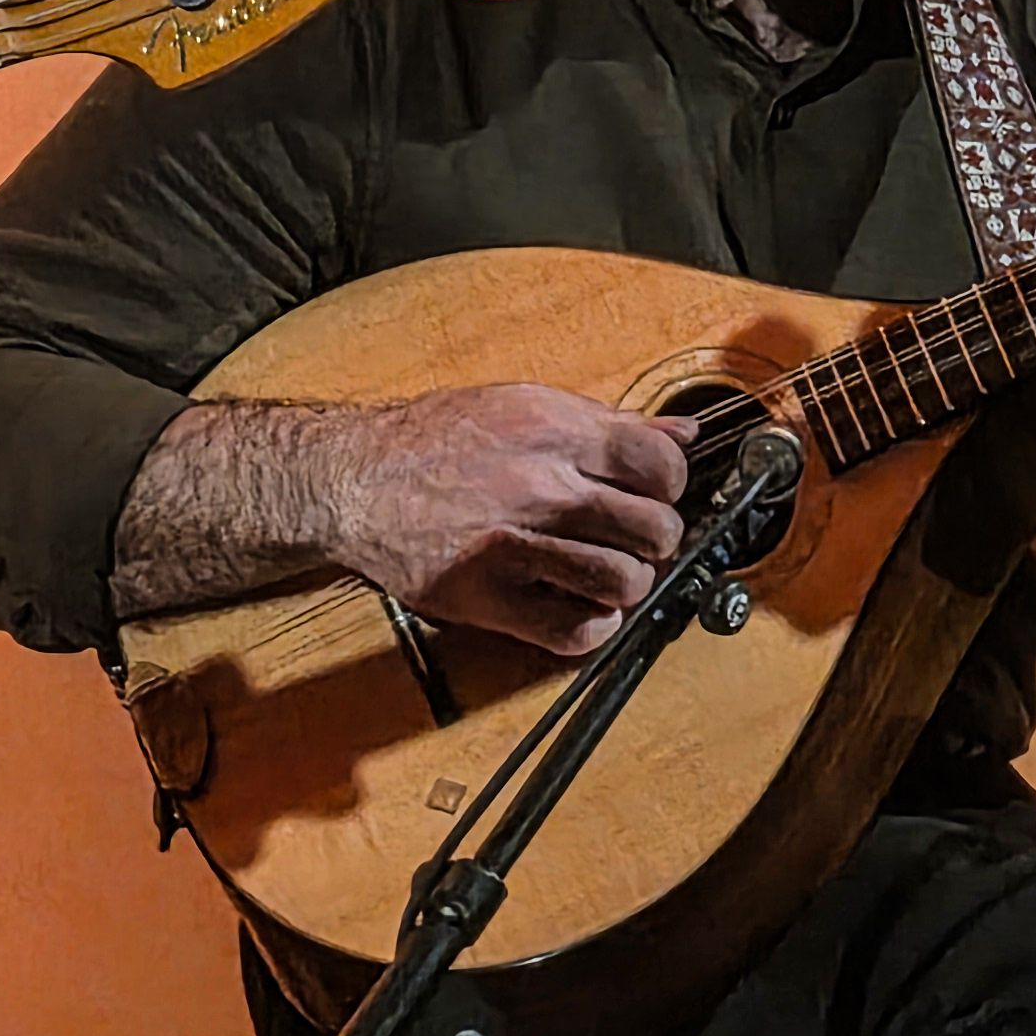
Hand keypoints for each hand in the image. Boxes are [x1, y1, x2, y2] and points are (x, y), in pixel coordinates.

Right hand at [299, 383, 691, 657]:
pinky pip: (573, 631)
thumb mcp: (523, 405)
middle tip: (635, 538)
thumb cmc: (435, 439)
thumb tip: (683, 433)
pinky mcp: (486, 598)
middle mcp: (540, 485)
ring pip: (625, 581)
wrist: (352, 479)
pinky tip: (581, 606)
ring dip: (628, 584)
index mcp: (553, 431)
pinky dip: (593, 626)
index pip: (662, 464)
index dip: (670, 484)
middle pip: (654, 528)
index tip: (653, 492)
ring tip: (607, 573)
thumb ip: (608, 422)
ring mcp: (513, 545)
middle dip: (656, 538)